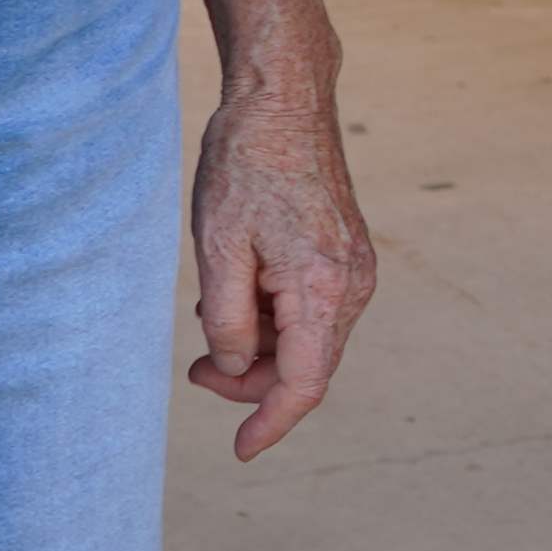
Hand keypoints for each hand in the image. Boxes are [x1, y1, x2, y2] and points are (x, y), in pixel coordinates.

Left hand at [181, 62, 378, 463]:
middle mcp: (352, 284)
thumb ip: (226, 321)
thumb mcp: (217, 248)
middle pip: (305, 367)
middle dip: (250, 379)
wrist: (283, 99)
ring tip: (210, 309)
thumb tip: (233, 364)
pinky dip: (274, 316)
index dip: (270, 423)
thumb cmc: (245, 166)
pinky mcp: (347, 252)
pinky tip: (239, 288)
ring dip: (258, 344)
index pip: (303, 385)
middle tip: (196, 368)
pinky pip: (312, 309)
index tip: (240, 451)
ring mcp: (355, 267)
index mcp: (322, 288)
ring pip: (308, 339)